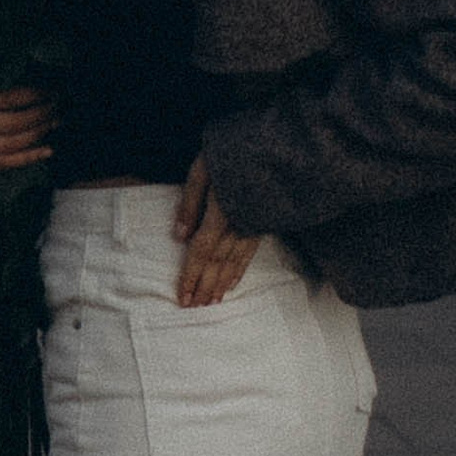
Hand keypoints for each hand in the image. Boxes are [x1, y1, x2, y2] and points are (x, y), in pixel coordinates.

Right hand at [0, 43, 56, 174]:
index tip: (51, 90)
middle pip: (12, 124)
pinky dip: (26, 159)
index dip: (33, 96)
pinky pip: (0, 163)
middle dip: (40, 115)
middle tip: (57, 105)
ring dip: (37, 135)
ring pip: (9, 146)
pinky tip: (46, 151)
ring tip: (55, 122)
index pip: (7, 99)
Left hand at [172, 152, 260, 307]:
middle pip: (217, 263)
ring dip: (220, 285)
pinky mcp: (263, 224)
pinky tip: (232, 284)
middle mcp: (238, 225)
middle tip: (194, 308)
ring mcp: (252, 227)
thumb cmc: (232, 153)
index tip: (182, 297)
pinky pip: (249, 254)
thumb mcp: (203, 168)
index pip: (201, 251)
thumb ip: (190, 201)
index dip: (191, 275)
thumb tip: (179, 235)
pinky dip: (239, 271)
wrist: (275, 147)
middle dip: (204, 287)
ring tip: (211, 303)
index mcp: (220, 213)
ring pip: (234, 263)